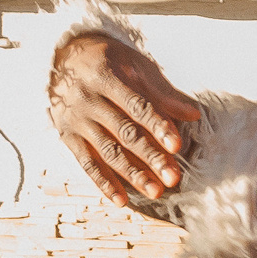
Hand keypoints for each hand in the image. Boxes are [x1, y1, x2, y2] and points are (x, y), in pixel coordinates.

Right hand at [46, 34, 202, 205]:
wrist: (63, 58)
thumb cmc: (109, 62)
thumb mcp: (135, 66)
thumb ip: (163, 92)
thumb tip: (193, 114)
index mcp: (107, 77)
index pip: (137, 106)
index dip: (157, 126)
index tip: (177, 145)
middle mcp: (88, 100)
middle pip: (124, 132)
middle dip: (151, 157)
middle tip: (173, 177)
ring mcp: (77, 120)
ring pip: (107, 151)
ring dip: (132, 174)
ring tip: (156, 192)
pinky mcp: (68, 137)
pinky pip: (87, 163)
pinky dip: (103, 183)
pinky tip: (122, 200)